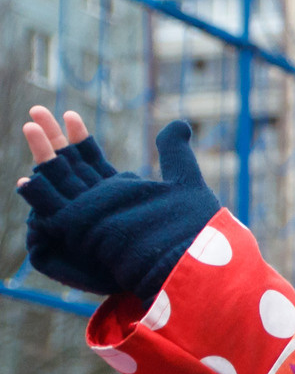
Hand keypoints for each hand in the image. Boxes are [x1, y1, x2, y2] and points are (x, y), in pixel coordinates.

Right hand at [16, 110, 221, 296]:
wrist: (188, 263)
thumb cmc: (191, 226)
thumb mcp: (182, 180)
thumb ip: (174, 152)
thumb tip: (180, 123)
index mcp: (119, 194)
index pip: (92, 162)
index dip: (80, 139)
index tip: (70, 115)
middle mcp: (101, 204)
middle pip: (70, 166)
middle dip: (53, 138)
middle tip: (36, 110)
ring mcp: (90, 217)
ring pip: (61, 181)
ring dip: (44, 155)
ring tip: (30, 125)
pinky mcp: (83, 232)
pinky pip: (57, 211)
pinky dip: (42, 196)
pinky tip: (26, 181)